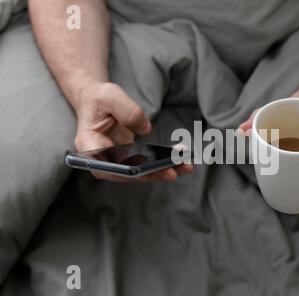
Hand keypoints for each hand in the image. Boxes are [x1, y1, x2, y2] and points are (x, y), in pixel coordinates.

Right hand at [73, 81, 192, 181]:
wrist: (98, 101)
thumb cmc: (100, 99)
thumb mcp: (110, 96)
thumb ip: (127, 111)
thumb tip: (145, 129)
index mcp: (89, 145)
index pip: (107, 165)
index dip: (126, 169)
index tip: (145, 167)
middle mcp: (103, 159)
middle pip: (128, 173)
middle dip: (152, 173)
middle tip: (173, 172)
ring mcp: (117, 161)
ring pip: (141, 171)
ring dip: (164, 169)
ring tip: (185, 166)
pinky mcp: (130, 159)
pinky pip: (148, 164)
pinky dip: (164, 162)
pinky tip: (181, 158)